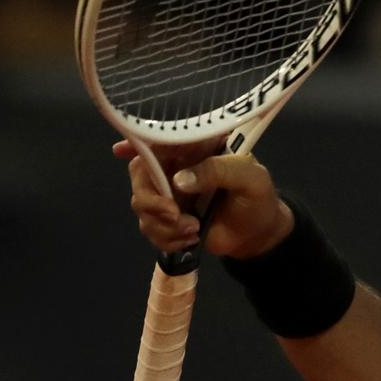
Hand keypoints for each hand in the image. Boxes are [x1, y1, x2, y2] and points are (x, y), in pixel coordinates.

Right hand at [115, 139, 292, 258]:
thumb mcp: (250, 179)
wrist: (259, 236)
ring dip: (164, 225)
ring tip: (194, 230)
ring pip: (141, 205)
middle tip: (175, 215)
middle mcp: (176, 167)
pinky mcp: (168, 218)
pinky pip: (149, 227)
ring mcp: (169, 194)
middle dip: (152, 201)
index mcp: (195, 150)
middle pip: (140, 176)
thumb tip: (179, 180)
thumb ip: (219, 171)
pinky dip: (167, 239)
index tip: (120, 151)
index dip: (136, 144)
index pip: (160, 140)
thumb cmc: (259, 200)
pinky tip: (190, 239)